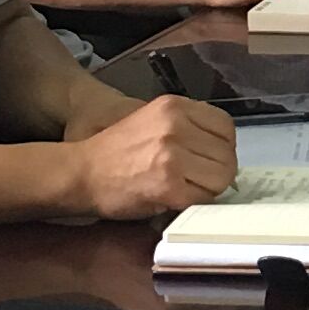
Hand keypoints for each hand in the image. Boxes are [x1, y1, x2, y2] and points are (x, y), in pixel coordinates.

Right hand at [67, 90, 237, 217]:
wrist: (81, 173)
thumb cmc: (115, 152)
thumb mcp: (153, 121)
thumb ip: (187, 128)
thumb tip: (222, 151)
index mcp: (174, 106)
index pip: (226, 127)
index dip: (221, 148)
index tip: (207, 160)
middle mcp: (175, 125)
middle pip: (227, 154)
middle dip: (217, 172)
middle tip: (195, 181)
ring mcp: (172, 154)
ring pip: (221, 177)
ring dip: (208, 189)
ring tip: (184, 189)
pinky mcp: (168, 185)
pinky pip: (203, 198)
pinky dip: (193, 203)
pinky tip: (174, 200)